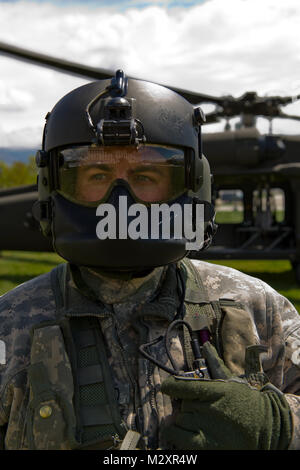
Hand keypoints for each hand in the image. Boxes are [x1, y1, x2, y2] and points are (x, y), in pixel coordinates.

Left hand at [161, 376, 291, 449]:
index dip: (171, 386)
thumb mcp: (233, 381)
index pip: (183, 386)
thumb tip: (205, 346)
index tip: (165, 387)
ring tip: (199, 421)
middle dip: (188, 405)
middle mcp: (209, 407)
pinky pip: (177, 436)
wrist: (267, 427)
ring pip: (180, 419)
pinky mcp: (205, 445)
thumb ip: (216, 364)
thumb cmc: (247, 402)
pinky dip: (173, 432)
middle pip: (182, 404)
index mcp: (216, 390)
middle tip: (200, 409)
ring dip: (184, 419)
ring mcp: (206, 427)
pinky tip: (175, 429)